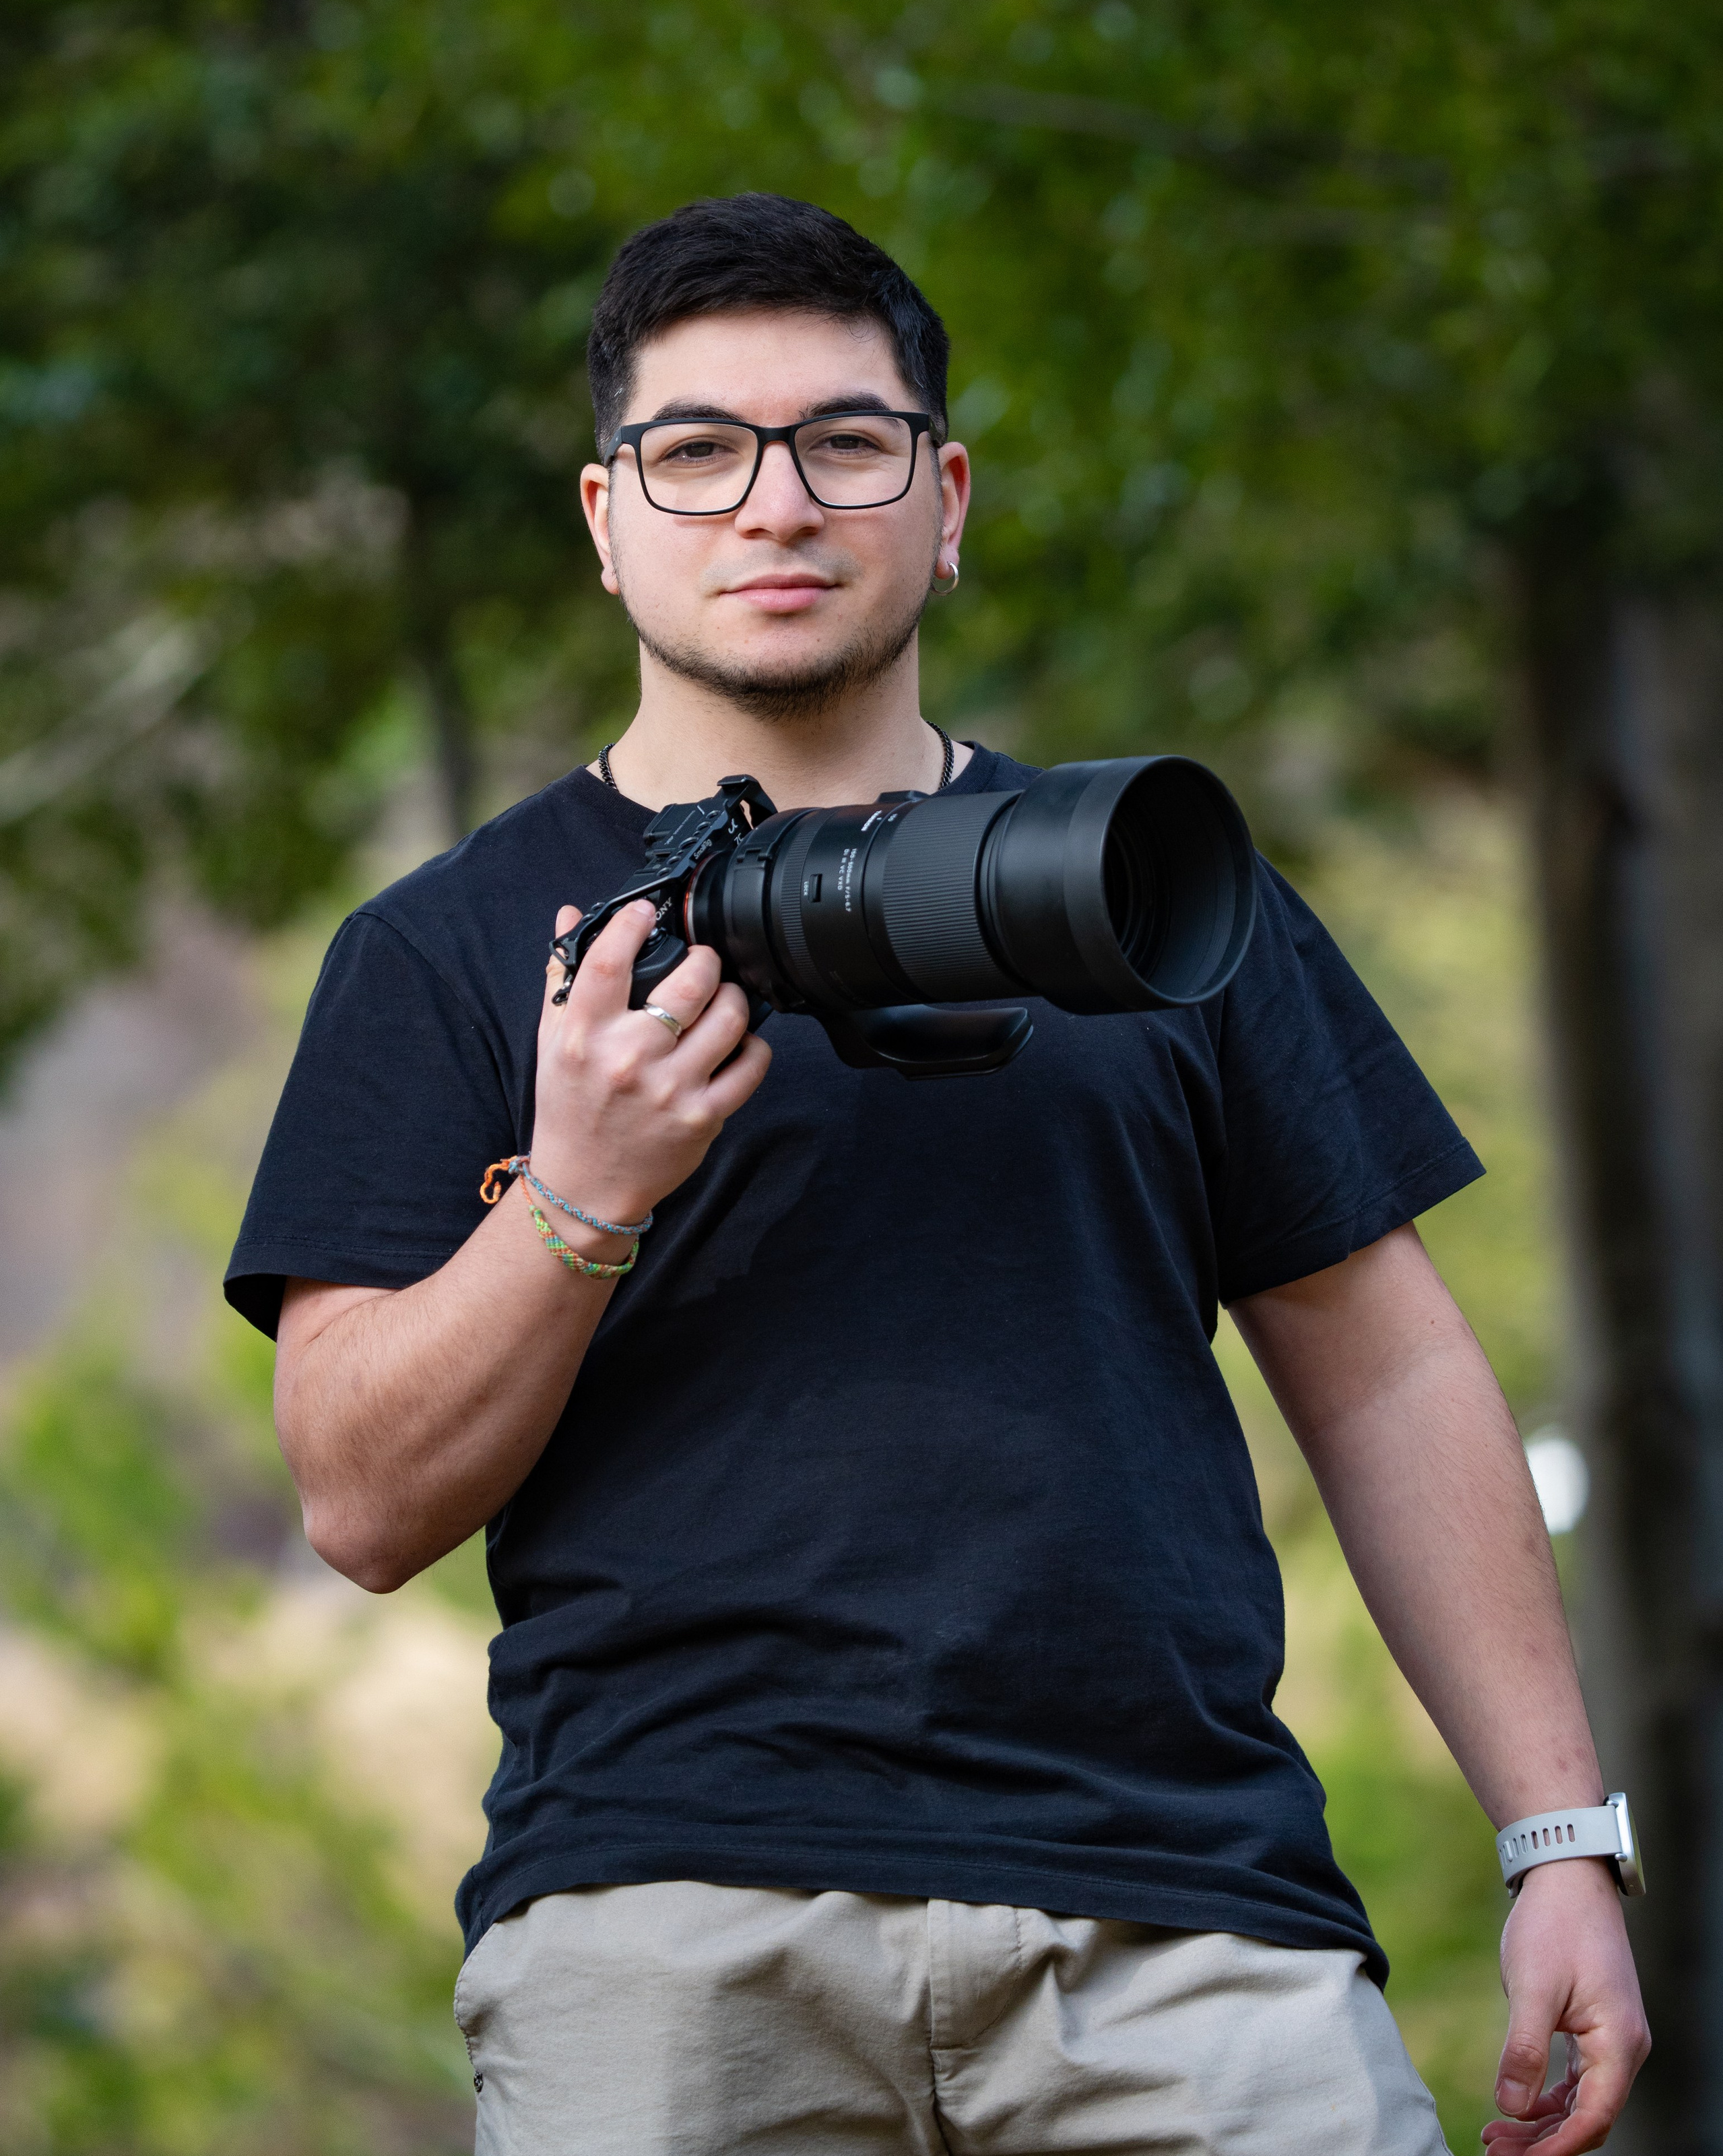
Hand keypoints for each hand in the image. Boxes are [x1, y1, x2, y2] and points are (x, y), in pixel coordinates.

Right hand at [527, 901, 771, 1239]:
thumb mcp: (552, 1043)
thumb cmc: (570, 1109)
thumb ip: (563, 978)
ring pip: (728, 1019)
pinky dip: (753, 1045)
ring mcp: (669, 1090)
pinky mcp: (702, 1117)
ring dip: (734, 998)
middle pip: (687, 983)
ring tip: (724, 998)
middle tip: (703, 962)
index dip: (631, 924)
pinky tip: (739, 1042)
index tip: (645, 911)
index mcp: (582, 1037)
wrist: (584, 1186)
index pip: (607, 963)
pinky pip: (751, 1066)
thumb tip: (572, 916)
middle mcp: (627, 1060)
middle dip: (705, 960)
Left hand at [1483, 1857, 1648, 2152]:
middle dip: (1544, 2143)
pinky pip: (1577, 2080)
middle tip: (1493, 2151)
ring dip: (1542, 2124)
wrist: (1566, 1878)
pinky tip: (1515, 2105)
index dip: (1556, 2148)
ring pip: (1581, 2102)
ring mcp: (1611, 2039)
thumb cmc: (1553, 1926)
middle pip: (1589, 2118)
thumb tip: (1511, 2107)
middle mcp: (1624, 2048)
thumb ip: (1524, 2050)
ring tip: (1495, 2135)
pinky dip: (1548, 2098)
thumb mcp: (1532, 1987)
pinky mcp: (1594, 2028)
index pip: (1594, 2118)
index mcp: (1619, 2044)